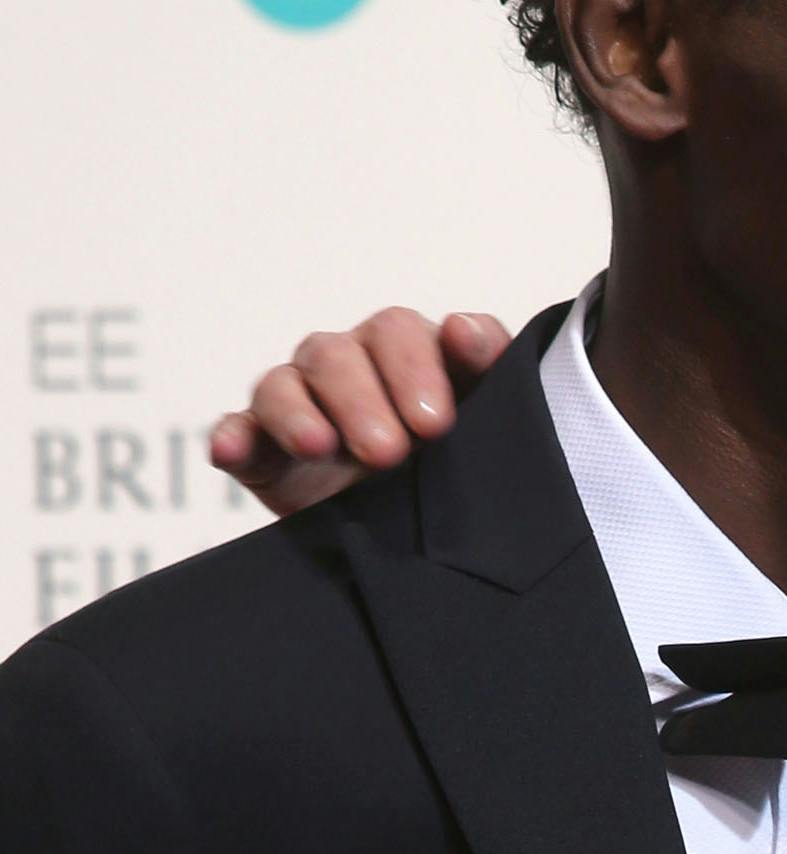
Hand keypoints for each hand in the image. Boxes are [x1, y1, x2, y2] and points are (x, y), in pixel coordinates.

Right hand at [208, 309, 510, 515]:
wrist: (418, 526)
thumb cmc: (456, 449)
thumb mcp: (486, 406)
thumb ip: (487, 358)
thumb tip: (461, 327)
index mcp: (401, 347)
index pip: (396, 332)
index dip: (412, 368)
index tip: (435, 421)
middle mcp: (345, 364)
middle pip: (336, 355)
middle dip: (362, 402)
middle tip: (389, 452)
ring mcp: (298, 402)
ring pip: (282, 385)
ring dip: (298, 415)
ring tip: (320, 446)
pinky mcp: (259, 446)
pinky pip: (236, 429)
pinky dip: (231, 436)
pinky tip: (232, 449)